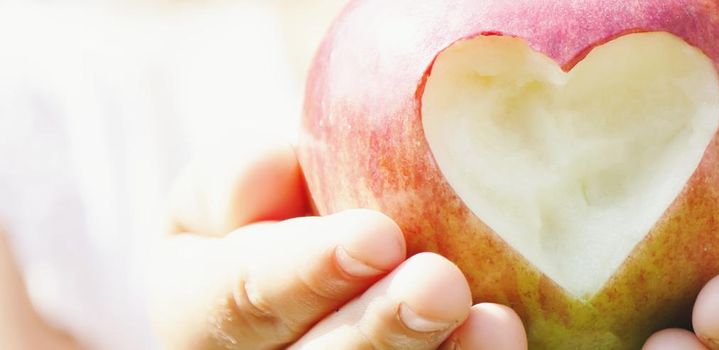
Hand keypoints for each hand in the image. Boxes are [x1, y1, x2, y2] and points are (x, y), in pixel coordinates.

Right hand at [146, 141, 526, 349]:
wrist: (332, 276)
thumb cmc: (278, 223)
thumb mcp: (230, 193)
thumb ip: (234, 179)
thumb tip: (272, 168)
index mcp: (194, 316)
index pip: (233, 300)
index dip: (301, 271)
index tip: (377, 235)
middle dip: (379, 328)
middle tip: (440, 285)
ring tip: (492, 322)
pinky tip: (501, 339)